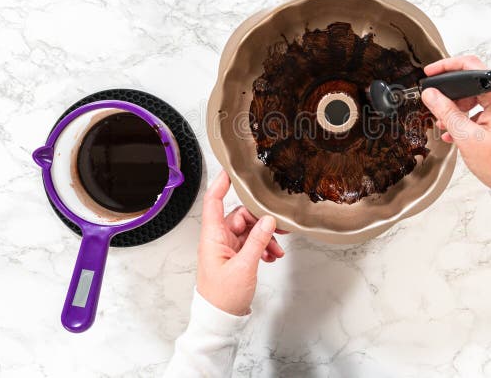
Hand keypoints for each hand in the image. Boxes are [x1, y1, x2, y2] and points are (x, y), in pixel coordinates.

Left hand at [196, 171, 285, 315]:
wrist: (220, 320)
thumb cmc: (223, 297)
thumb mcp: (244, 266)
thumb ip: (257, 241)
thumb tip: (268, 220)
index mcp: (212, 237)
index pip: (213, 202)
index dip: (221, 184)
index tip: (232, 170)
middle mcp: (218, 239)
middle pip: (240, 216)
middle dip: (260, 220)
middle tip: (278, 226)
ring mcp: (226, 248)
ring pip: (249, 231)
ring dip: (264, 237)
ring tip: (277, 249)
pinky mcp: (234, 258)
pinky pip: (250, 243)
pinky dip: (262, 247)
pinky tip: (271, 256)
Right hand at [421, 56, 490, 187]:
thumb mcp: (467, 137)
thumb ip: (446, 112)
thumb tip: (431, 95)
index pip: (471, 66)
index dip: (447, 67)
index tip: (431, 73)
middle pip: (474, 83)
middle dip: (452, 95)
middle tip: (437, 107)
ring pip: (480, 97)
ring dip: (461, 108)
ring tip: (447, 126)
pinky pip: (488, 110)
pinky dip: (472, 117)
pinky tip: (460, 133)